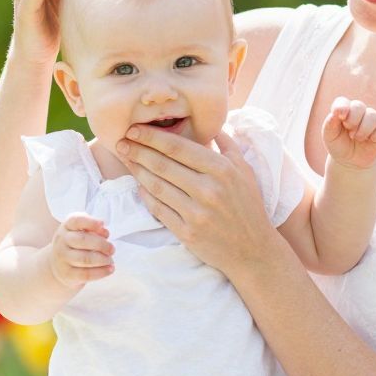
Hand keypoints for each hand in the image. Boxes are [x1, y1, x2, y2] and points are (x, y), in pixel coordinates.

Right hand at [46, 213, 115, 287]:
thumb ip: (93, 228)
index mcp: (66, 227)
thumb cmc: (75, 244)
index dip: (90, 222)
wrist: (58, 264)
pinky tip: (109, 269)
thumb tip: (104, 232)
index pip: (76, 221)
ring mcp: (63, 258)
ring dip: (102, 259)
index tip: (102, 224)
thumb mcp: (80, 231)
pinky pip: (86, 274)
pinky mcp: (67, 273)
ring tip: (110, 260)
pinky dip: (101, 272)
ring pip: (85, 258)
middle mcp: (62, 241)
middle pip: (82, 240)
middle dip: (101, 244)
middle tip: (112, 249)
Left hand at [117, 126, 273, 275]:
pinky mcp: (187, 232)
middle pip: (162, 164)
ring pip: (157, 186)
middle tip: (122, 142)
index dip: (151, 137)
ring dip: (137, 171)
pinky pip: (158, 209)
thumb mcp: (245, 170)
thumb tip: (211, 125)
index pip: (177, 147)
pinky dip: (145, 195)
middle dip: (137, 151)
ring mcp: (196, 212)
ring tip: (126, 159)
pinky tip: (138, 185)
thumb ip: (227, 145)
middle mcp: (208, 189)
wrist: (253, 250)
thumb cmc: (248, 206)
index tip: (134, 129)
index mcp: (221, 169)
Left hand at [322, 97, 375, 169]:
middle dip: (353, 121)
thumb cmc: (339, 145)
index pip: (342, 102)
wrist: (351, 160)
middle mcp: (359, 111)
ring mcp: (372, 118)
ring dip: (364, 130)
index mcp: (343, 110)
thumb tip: (335, 112)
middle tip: (350, 133)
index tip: (341, 117)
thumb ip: (330, 124)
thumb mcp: (330, 136)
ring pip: (373, 116)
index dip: (342, 108)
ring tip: (358, 138)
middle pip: (358, 106)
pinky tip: (371, 140)